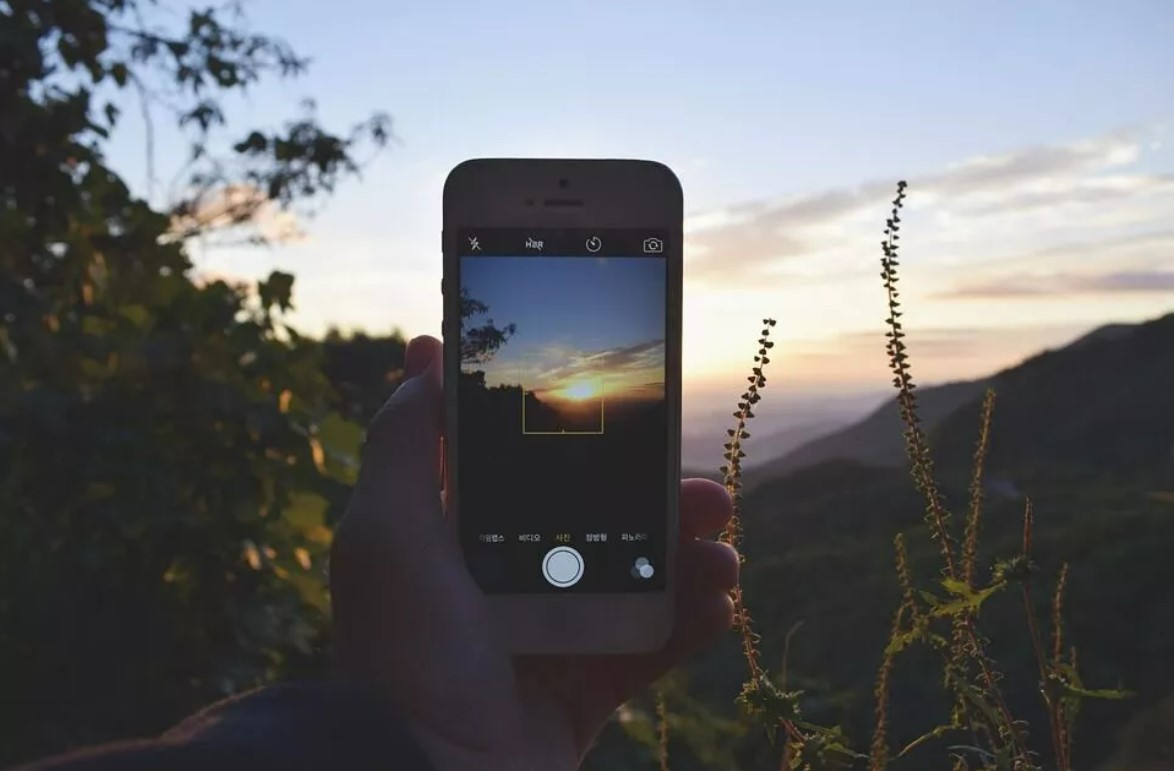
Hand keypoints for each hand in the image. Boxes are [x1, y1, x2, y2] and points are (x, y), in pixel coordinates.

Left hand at [329, 335, 737, 770]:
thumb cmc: (404, 654)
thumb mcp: (385, 534)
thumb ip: (403, 444)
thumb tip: (425, 361)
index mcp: (461, 539)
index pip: (521, 467)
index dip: (570, 433)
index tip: (624, 401)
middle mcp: (506, 580)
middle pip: (598, 519)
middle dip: (656, 498)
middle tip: (703, 489)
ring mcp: (549, 635)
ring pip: (635, 578)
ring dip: (690, 559)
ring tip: (721, 553)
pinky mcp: (583, 689)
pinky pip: (650, 647)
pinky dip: (691, 624)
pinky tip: (718, 605)